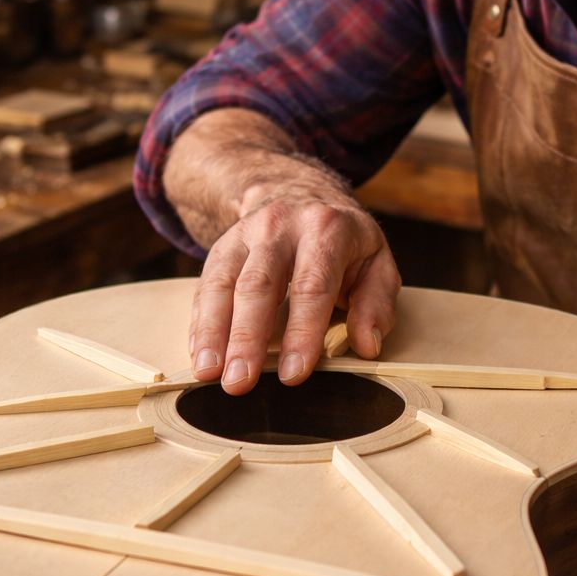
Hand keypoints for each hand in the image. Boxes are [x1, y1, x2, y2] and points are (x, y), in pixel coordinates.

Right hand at [188, 185, 400, 393]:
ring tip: (210, 373)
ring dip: (213, 332)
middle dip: (247, 337)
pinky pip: (205, 285)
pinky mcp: (221, 246)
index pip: (313, 285)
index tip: (294, 374)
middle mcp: (280, 227)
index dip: (302, 332)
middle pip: (259, 284)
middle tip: (239, 382)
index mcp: (326, 230)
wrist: (299, 193)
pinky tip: (200, 355)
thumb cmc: (343, 242)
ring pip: (223, 283)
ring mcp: (245, 234)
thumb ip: (376, 304)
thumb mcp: (376, 262)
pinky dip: (200, 323)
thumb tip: (366, 345)